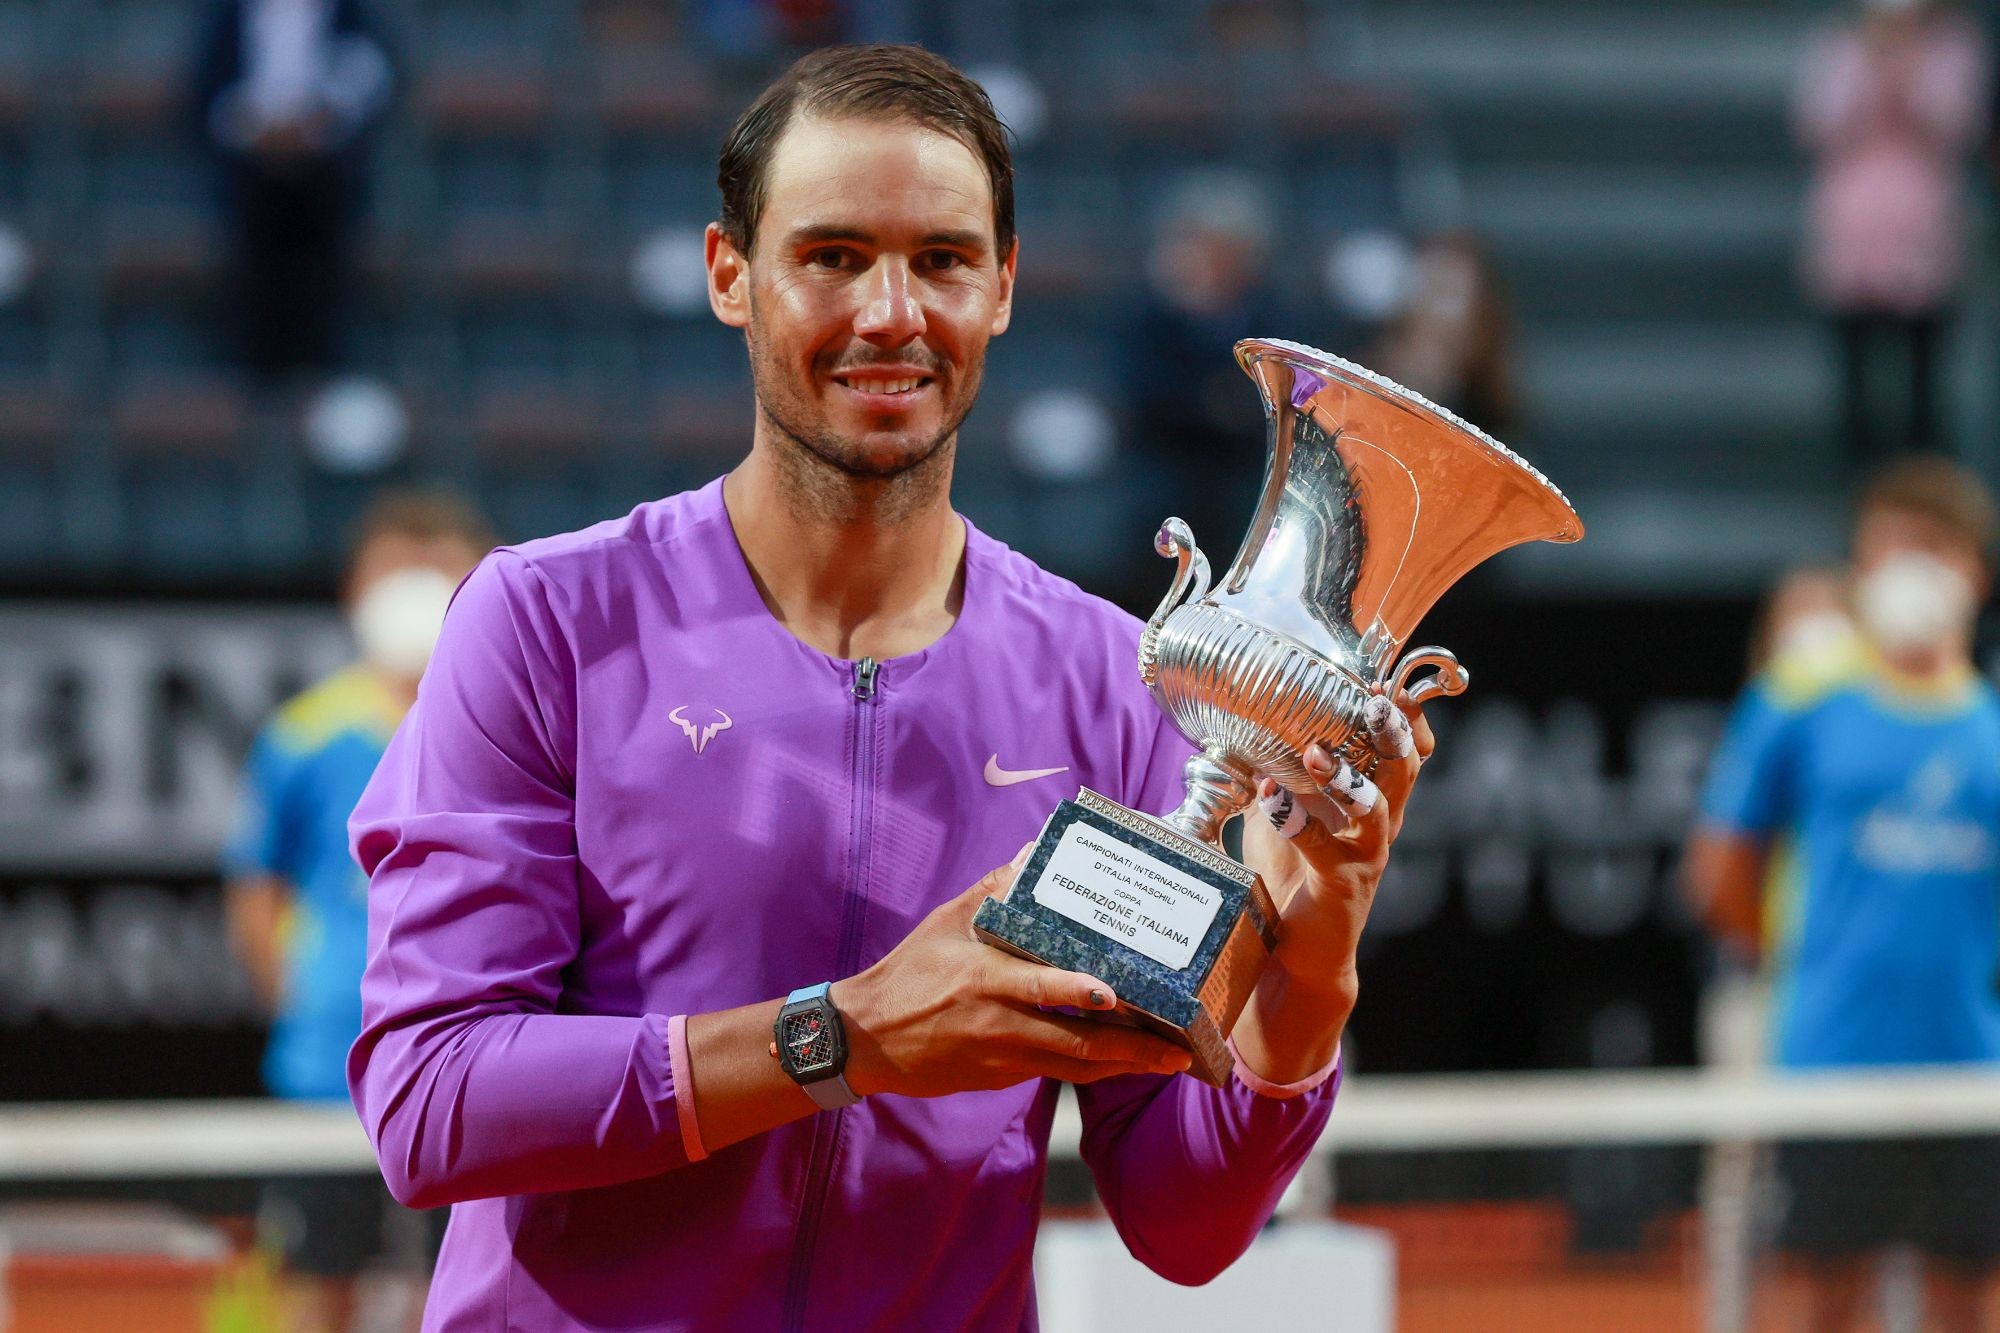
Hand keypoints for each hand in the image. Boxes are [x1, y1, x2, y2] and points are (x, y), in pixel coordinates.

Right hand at [833, 857, 1193, 1096]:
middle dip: (1131, 1049)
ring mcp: (1000, 1056)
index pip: (1038, 986)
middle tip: (1176, 1051)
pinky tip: (1120, 1063)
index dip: (1077, 992)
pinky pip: (1053, 1073)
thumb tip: (1033, 852)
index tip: (1115, 994)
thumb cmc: (909, 974)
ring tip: (1166, 1061)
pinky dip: (1089, 1069)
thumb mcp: (945, 924)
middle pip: (1074, 1042)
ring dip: (1121, 1066)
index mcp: (985, 979)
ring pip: (1072, 1066)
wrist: (865, 1038)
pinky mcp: (998, 1077)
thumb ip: (993, 890)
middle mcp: (998, 1022)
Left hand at [1233, 688, 1435, 1079]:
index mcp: (1371, 804)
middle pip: (1404, 771)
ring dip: (1348, 778)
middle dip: (1394, 733)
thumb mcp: (1284, 814)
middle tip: (1375, 698)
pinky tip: (1269, 795)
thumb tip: (1238, 724)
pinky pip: (1324, 849)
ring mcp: (1365, 857)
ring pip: (1378, 810)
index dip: (1406, 717)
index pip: (1405, 752)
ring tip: (1316, 752)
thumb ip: (1277, 773)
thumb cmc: (1291, 877)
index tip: (1390, 679)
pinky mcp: (1341, 886)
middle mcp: (1379, 827)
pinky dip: (1295, 819)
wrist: (1297, 954)